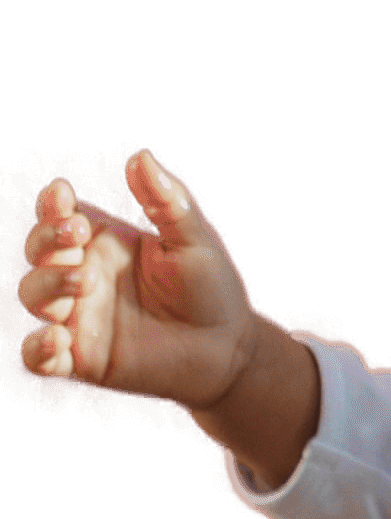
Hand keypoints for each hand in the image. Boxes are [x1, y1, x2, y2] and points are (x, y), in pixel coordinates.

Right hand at [19, 153, 320, 484]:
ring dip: (47, 284)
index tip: (62, 195)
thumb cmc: (210, 288)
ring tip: (84, 280)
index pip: (59, 216)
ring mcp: (78, 318)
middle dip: (47, 239)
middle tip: (76, 236)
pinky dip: (37, 349)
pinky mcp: (81, 360)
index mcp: (103, 242)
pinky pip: (38, 356)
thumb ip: (166, 201)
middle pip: (39, 251)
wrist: (227, 348)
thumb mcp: (193, 240)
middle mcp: (83, 276)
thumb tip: (140, 158)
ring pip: (34, 295)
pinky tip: (58, 339)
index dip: (51, 205)